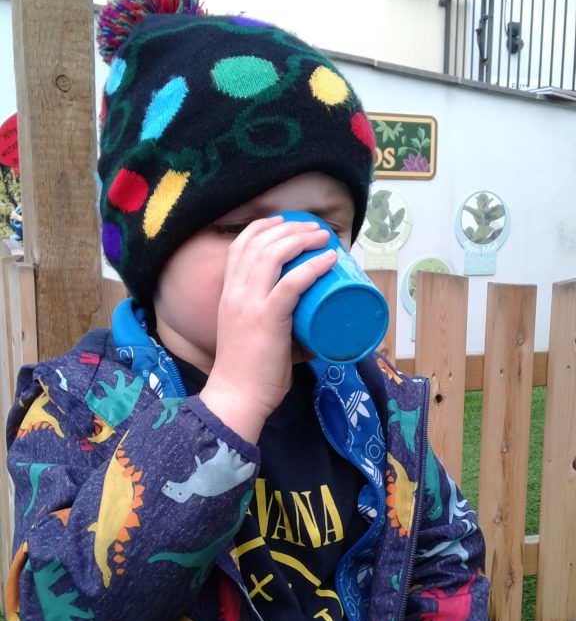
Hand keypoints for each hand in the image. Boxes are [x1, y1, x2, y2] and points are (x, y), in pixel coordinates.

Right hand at [201, 216, 334, 441]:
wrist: (237, 396)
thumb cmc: (248, 372)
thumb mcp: (253, 334)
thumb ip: (277, 324)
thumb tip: (312, 327)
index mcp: (229, 293)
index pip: (240, 245)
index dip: (263, 227)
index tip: (285, 223)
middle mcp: (236, 292)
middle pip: (259, 242)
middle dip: (289, 228)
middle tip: (313, 228)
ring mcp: (249, 304)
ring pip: (273, 254)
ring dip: (301, 239)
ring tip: (322, 238)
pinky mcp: (267, 319)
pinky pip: (291, 283)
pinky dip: (312, 267)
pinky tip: (328, 259)